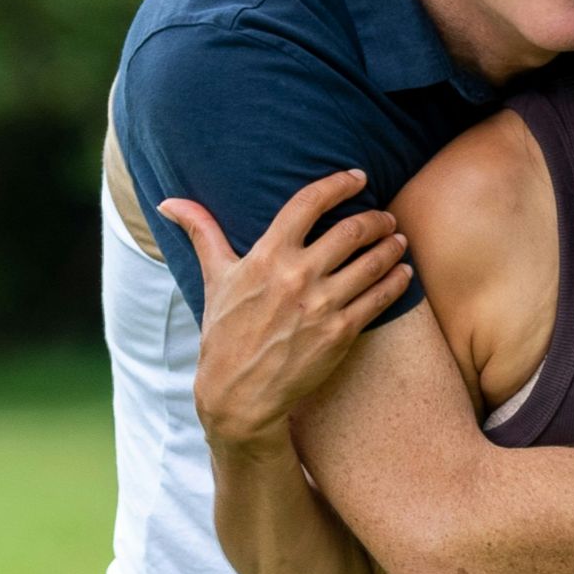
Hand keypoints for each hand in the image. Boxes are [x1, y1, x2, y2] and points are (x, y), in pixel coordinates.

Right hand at [159, 169, 413, 454]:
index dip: (339, 184)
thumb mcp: (214, 279)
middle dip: (376, 218)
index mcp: (266, 256)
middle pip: (351, 230)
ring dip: (392, 245)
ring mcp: (321, 305)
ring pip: (373, 262)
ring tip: (398, 238)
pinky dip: (397, 280)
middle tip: (385, 217)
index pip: (309, 203)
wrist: (238, 396)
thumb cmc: (225, 333)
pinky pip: (380, 297)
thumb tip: (168, 201)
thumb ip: (201, 233)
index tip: (358, 177)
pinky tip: (404, 272)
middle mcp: (296, 276)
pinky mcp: (340, 333)